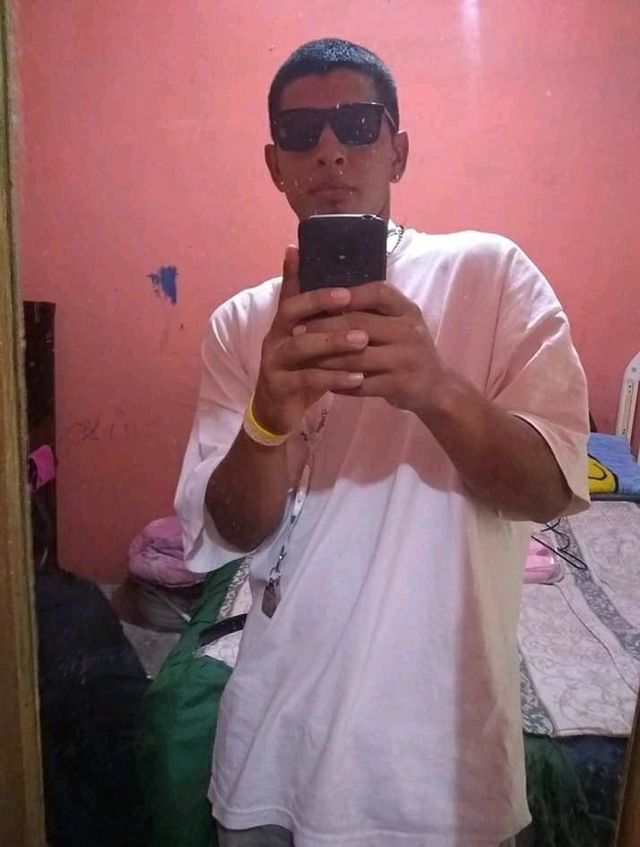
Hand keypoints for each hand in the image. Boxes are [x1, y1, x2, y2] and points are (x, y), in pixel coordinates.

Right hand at [253, 247, 369, 434]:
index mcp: (283, 324)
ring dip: (333, 342)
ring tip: (363, 340)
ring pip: (301, 347)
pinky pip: (308, 380)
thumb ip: (315, 315)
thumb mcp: (306, 341)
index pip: (290, 293)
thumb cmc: (298, 371)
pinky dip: (334, 378)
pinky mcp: (280, 388)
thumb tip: (334, 283)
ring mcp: (274, 363)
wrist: (276, 413)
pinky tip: (358, 378)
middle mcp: (275, 338)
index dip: (299, 275)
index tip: (312, 258)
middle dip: (319, 302)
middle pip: (291, 312)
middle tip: (350, 298)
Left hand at [297, 281, 448, 416]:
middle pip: (359, 325)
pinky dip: (339, 383)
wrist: (436, 387)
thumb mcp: (400, 322)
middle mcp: (409, 332)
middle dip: (324, 327)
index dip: (349, 294)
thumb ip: (374, 309)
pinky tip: (322, 381)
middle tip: (296, 329)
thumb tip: (330, 290)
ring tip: (303, 356)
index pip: (378, 293)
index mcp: (407, 311)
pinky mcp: (398, 385)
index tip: (319, 297)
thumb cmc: (407, 349)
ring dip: (326, 358)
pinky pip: (361, 384)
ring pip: (356, 357)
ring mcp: (405, 360)